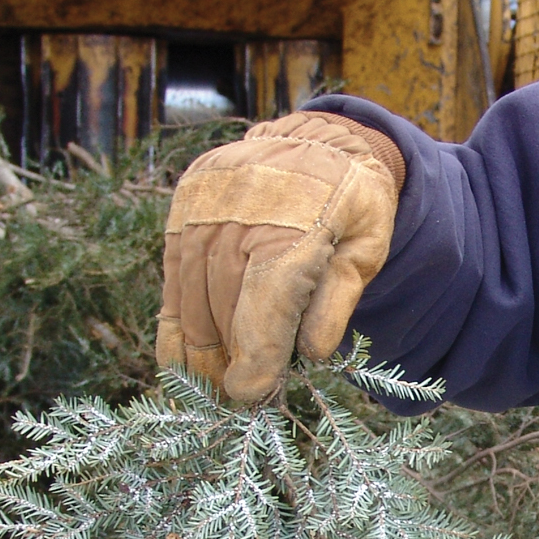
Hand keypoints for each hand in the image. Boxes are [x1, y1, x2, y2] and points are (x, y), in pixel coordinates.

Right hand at [156, 111, 404, 401]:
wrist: (317, 139)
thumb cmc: (351, 204)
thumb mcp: (367, 247)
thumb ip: (339, 297)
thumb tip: (312, 352)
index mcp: (293, 223)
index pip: (263, 304)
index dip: (254, 356)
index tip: (250, 394)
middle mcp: (239, 212)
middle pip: (223, 307)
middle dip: (229, 361)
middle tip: (240, 399)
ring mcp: (204, 207)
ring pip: (192, 297)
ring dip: (198, 349)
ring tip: (211, 387)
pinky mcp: (182, 208)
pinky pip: (172, 278)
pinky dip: (176, 323)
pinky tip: (183, 359)